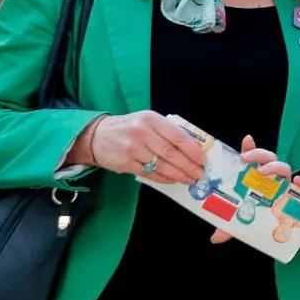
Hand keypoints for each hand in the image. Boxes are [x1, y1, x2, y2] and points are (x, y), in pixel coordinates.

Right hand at [89, 111, 205, 184]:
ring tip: (189, 179)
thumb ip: (167, 131)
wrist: (96, 136)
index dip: (192, 150)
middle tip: (199, 173)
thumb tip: (192, 147)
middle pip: (171, 153)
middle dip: (188, 165)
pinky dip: (163, 178)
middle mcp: (141, 133)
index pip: (177, 136)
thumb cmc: (128, 128)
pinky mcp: (124, 163)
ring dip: (178, 174)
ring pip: (161, 165)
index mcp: (151, 119)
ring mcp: (132, 149)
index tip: (203, 159)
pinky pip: (149, 173)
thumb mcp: (147, 121)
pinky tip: (172, 180)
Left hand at [211, 135, 293, 244]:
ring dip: (274, 166)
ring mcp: (286, 183)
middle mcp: (273, 176)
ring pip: (283, 167)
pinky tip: (298, 183)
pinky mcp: (299, 194)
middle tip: (246, 159)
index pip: (254, 159)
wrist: (292, 222)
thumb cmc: (265, 215)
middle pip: (268, 158)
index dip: (250, 148)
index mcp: (259, 177)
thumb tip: (215, 238)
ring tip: (264, 171)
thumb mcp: (245, 220)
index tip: (246, 140)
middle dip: (259, 155)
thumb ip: (231, 226)